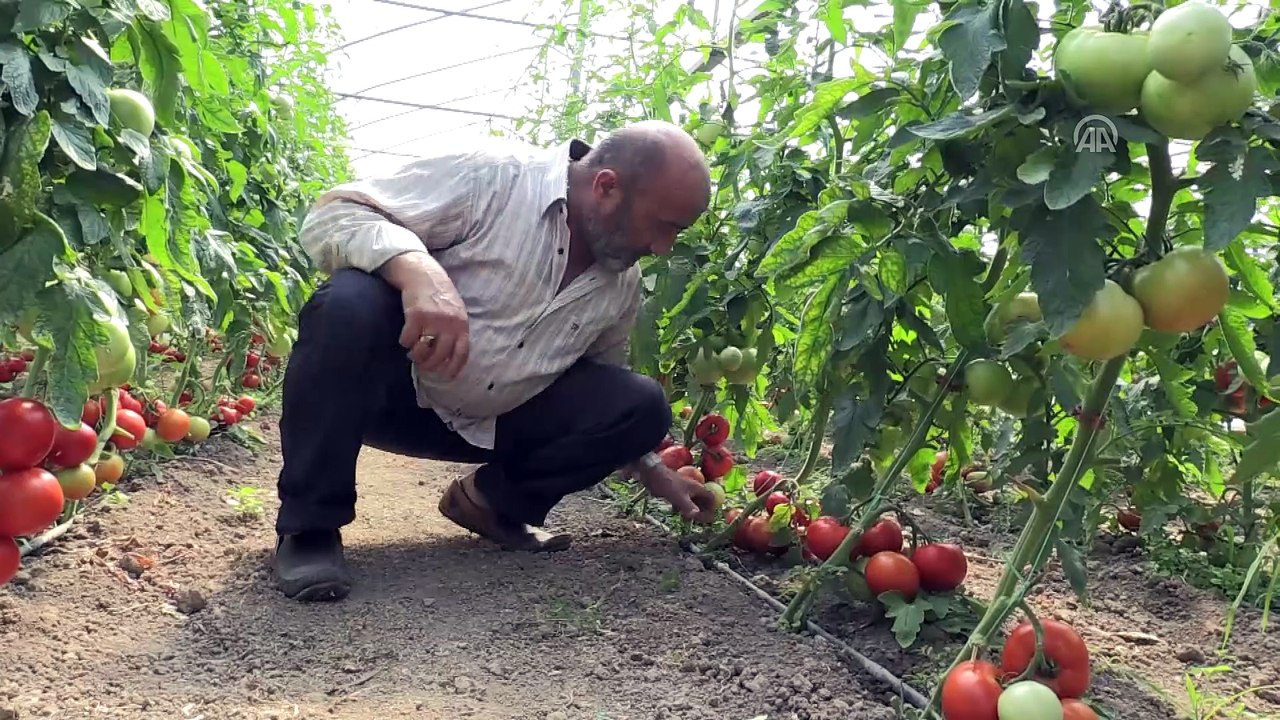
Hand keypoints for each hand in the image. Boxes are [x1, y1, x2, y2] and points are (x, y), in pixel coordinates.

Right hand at [382, 253, 469, 378]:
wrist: (423, 273)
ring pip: (423, 351)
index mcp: (462, 324)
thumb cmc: (439, 294)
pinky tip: (404, 339)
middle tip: (422, 365)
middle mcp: (450, 324)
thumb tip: (451, 356)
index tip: (446, 377)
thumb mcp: (455, 311)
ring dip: (416, 356)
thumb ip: (456, 330)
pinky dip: (404, 342)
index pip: (461, 353)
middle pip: (440, 356)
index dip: (454, 368)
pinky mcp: (416, 316)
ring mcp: (433, 320)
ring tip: (412, 354)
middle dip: (430, 365)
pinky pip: (408, 339)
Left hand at [638, 465, 717, 523]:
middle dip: (701, 512)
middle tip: (696, 520)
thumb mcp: (678, 497)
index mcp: (697, 488)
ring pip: (692, 502)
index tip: (706, 518)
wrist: (653, 474)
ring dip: (691, 511)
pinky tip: (675, 511)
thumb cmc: (667, 484)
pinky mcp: (676, 492)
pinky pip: (683, 501)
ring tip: (686, 519)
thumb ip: (688, 507)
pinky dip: (682, 508)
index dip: (711, 508)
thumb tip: (695, 516)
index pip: (710, 498)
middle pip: (702, 501)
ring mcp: (684, 490)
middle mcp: (693, 488)